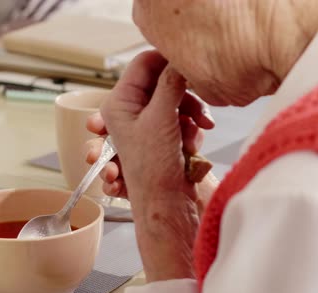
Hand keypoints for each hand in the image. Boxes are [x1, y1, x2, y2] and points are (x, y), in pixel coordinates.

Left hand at [84, 51, 216, 280]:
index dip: (168, 62)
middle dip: (185, 98)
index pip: (144, 64)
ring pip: (177, 101)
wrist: (169, 207)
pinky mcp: (164, 137)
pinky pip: (183, 120)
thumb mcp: (162, 119)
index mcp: (119, 103)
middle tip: (198, 110)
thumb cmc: (154, 171)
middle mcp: (130, 111)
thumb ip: (171, 84)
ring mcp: (148, 124)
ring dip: (192, 117)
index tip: (190, 65)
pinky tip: (193, 147)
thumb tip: (180, 59)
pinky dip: (192, 130)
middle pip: (163, 83)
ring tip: (197, 135)